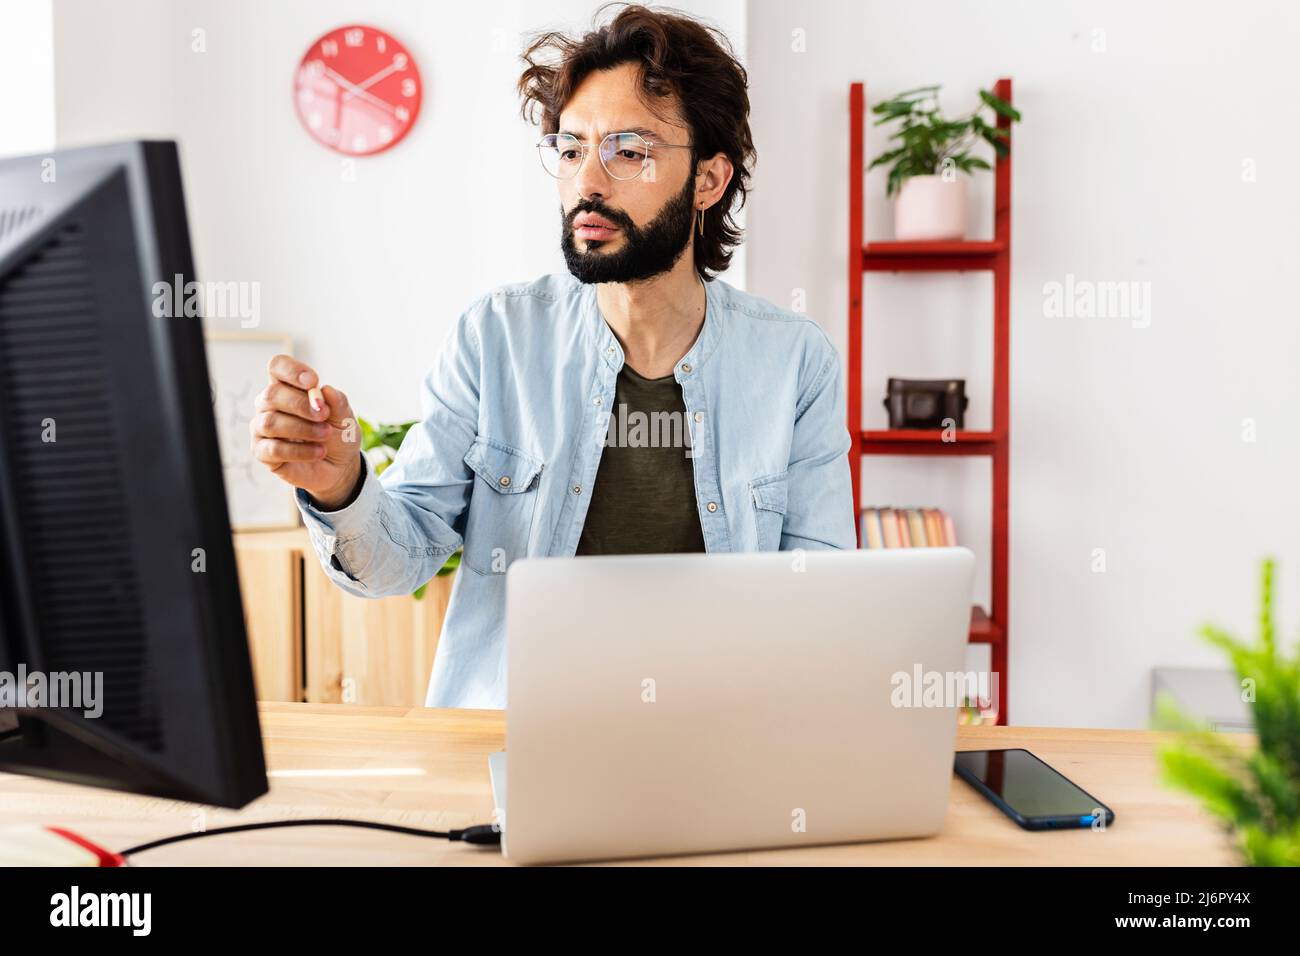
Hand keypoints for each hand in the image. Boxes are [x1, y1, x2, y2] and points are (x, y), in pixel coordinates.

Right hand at [251, 355, 361, 508]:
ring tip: (325, 435)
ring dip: (302, 428)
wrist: (339, 467)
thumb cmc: (338, 435)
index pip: (277, 366)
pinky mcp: (262, 452)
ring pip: (270, 422)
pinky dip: (299, 450)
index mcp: (288, 387)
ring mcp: (262, 428)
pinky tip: (318, 452)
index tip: (313, 382)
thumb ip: (338, 403)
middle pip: (272, 394)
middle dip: (300, 404)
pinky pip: (273, 448)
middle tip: (324, 415)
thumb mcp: (345, 418)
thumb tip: (326, 390)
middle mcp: (270, 405)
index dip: (292, 370)